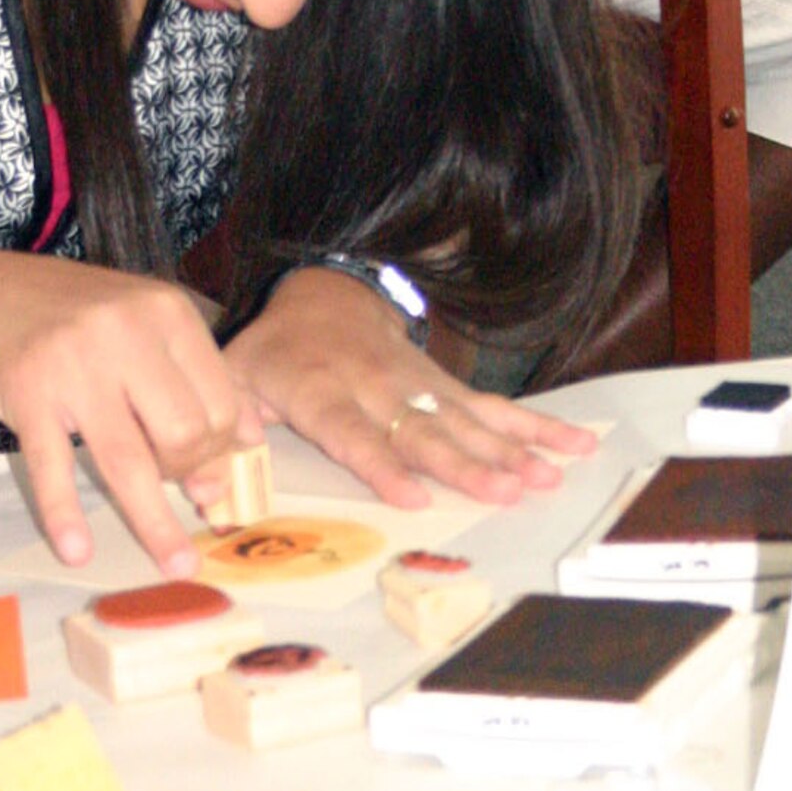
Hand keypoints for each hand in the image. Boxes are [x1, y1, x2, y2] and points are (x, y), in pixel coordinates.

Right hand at [0, 256, 261, 576]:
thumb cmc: (80, 318)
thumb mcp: (148, 326)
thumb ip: (201, 376)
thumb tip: (248, 445)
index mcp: (168, 313)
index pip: (220, 401)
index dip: (220, 449)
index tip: (209, 475)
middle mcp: (126, 333)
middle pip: (183, 433)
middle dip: (186, 473)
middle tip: (170, 481)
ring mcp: (74, 365)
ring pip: (127, 461)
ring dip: (154, 523)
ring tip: (175, 564)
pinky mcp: (28, 395)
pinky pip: (53, 468)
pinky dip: (65, 515)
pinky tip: (76, 550)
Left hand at [224, 266, 595, 508]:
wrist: (324, 294)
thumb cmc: (274, 353)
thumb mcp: (235, 374)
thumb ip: (228, 417)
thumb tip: (218, 462)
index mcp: (321, 391)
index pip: (355, 432)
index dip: (383, 465)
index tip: (414, 496)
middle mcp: (377, 387)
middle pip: (425, 431)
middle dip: (468, 464)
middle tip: (508, 491)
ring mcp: (418, 384)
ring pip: (468, 420)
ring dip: (510, 450)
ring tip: (547, 478)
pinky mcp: (445, 384)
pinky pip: (492, 406)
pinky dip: (535, 426)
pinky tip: (574, 446)